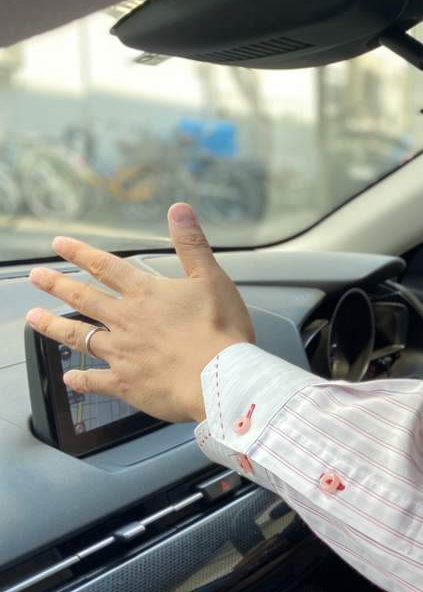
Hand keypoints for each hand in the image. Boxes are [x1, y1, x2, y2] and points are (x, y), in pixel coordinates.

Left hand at [25, 203, 253, 423]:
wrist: (218, 378)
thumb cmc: (220, 330)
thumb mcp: (212, 278)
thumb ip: (192, 244)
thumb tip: (179, 208)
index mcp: (145, 294)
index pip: (105, 267)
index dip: (81, 253)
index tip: (58, 244)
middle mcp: (125, 320)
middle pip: (83, 298)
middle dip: (57, 285)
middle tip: (35, 276)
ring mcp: (121, 352)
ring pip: (79, 336)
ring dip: (54, 327)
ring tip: (33, 319)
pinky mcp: (126, 383)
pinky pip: (95, 380)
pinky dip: (81, 379)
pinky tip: (71, 377)